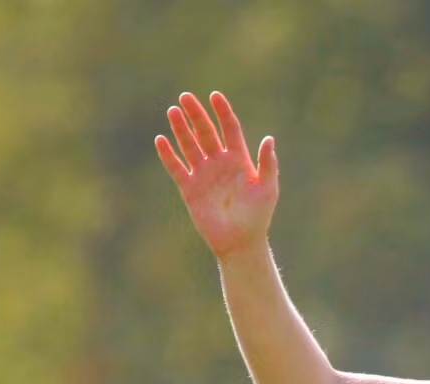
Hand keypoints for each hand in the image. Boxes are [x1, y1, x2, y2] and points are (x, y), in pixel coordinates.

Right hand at [156, 91, 277, 258]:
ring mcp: (203, 174)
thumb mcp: (267, 188)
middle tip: (185, 97)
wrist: (240, 242)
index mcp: (239, 160)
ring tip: (172, 111)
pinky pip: (176, 168)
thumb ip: (268, 164)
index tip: (215, 96)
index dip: (222, 112)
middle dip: (196, 115)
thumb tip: (269, 139)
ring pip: (190, 146)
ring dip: (181, 129)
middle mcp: (220, 163)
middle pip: (206, 132)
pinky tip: (161, 140)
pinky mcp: (190, 189)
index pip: (230, 129)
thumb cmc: (258, 216)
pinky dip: (168, 155)